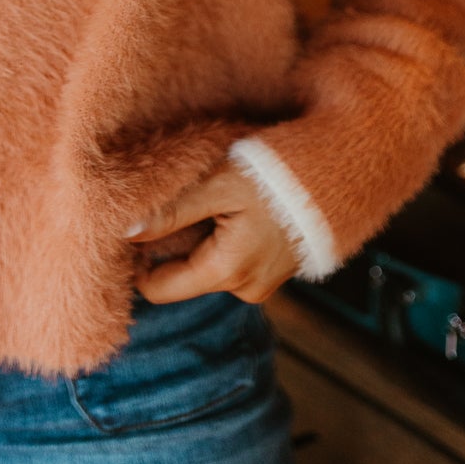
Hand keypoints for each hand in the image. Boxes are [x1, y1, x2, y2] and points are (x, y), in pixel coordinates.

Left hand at [126, 161, 300, 305]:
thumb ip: (170, 211)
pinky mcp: (272, 273)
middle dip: (173, 244)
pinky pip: (229, 263)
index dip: (140, 259)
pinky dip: (221, 239)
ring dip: (199, 238)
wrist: (338, 174)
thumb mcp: (217, 184)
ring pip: (205, 268)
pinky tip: (234, 210)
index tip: (138, 224)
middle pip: (182, 277)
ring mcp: (261, 284)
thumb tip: (125, 231)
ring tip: (215, 201)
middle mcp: (244, 289)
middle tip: (181, 201)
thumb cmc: (275, 174)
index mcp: (226, 272)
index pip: (158, 289)